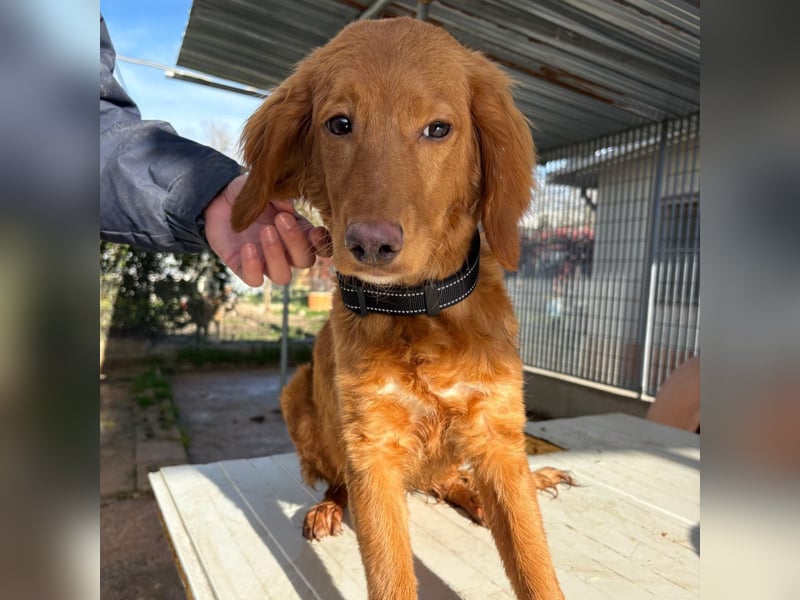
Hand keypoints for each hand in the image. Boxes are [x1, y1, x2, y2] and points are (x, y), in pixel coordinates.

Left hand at [203, 175, 330, 285]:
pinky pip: (254, 279)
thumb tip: (289, 208)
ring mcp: (265, 262)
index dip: (322, 244)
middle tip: (281, 219)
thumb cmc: (248, 193)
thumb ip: (282, 196)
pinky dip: (253, 266)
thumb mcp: (266, 188)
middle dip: (296, 242)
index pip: (320, 247)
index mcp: (299, 231)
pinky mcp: (243, 268)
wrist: (216, 199)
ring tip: (265, 231)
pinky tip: (247, 246)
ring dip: (277, 255)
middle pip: (304, 261)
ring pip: (282, 276)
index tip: (315, 231)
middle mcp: (286, 251)